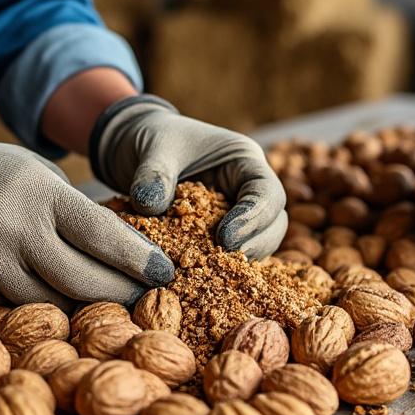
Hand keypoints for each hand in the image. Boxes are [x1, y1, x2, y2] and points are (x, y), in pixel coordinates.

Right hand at [0, 114, 172, 306]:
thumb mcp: (44, 179)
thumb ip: (79, 214)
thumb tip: (131, 254)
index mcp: (42, 196)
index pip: (101, 235)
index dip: (137, 260)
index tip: (165, 273)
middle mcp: (14, 230)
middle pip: (81, 280)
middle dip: (120, 294)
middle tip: (145, 298)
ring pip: (50, 303)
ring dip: (83, 307)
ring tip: (108, 305)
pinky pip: (14, 307)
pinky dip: (39, 306)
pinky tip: (56, 302)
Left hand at [90, 96, 286, 258]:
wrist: (139, 147)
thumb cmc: (155, 138)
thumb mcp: (155, 149)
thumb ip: (154, 174)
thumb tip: (150, 206)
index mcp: (244, 161)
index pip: (268, 193)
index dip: (254, 218)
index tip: (225, 238)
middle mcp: (248, 188)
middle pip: (274, 223)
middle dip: (254, 244)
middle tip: (223, 260)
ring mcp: (238, 212)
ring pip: (259, 243)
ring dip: (240, 260)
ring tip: (210, 272)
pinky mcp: (221, 232)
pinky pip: (232, 254)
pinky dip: (220, 266)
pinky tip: (199, 276)